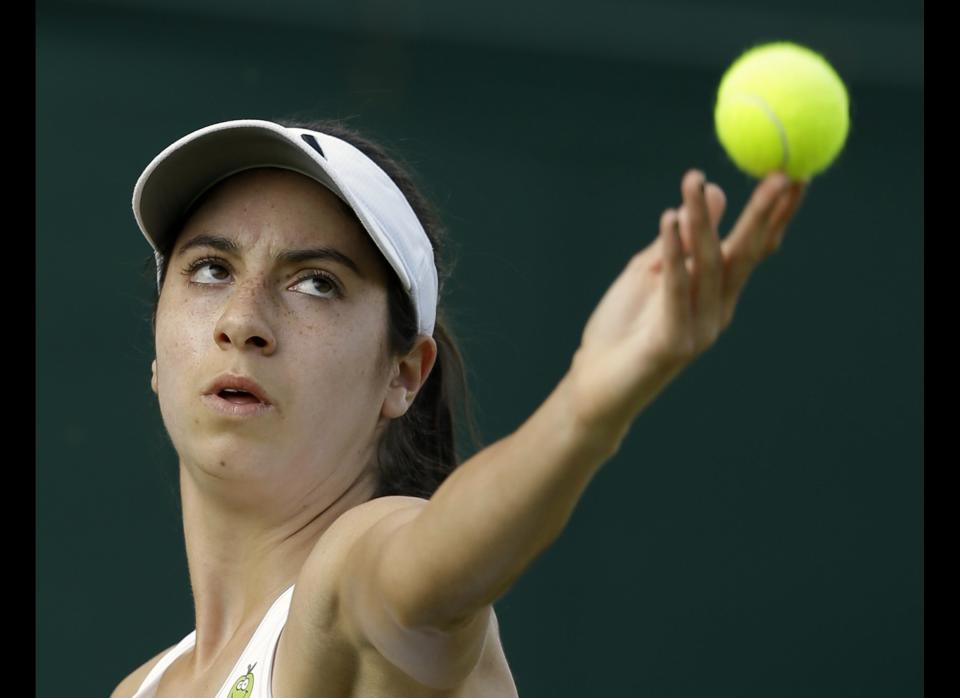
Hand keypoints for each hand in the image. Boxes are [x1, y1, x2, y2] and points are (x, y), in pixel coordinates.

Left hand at [567, 169, 807, 442]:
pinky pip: (675, 288)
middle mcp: (718, 310)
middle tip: (779, 173)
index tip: (791, 174)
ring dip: (702, 219)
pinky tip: (668, 218)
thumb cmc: (622, 328)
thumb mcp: (651, 271)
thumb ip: (680, 239)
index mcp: (717, 293)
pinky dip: (673, 252)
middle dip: (764, 214)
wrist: (594, 385)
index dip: (774, 214)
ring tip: (694, 178)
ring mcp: (700, 329)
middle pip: (746, 255)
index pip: (754, 248)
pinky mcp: (674, 342)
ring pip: (708, 264)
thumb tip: (714, 190)